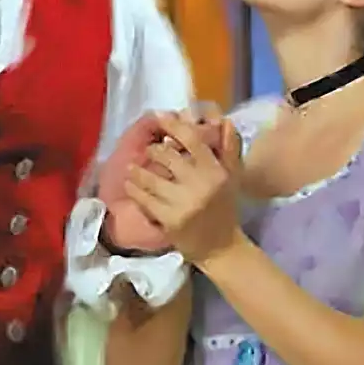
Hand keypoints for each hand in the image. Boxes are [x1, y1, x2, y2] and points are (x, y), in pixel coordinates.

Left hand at [96, 109, 231, 253]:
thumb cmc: (225, 209)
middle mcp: (201, 184)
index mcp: (217, 171)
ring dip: (137, 171)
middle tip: (148, 151)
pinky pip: (146, 199)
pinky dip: (135, 190)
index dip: (174, 125)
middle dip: (153, 151)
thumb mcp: (233, 177)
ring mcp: (184, 203)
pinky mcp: (171, 220)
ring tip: (131, 168)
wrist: (222, 248)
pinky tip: (130, 186)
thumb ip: (229, 148)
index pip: (193, 141)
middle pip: (168, 157)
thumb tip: (223, 120)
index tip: (160, 116)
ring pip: (152, 178)